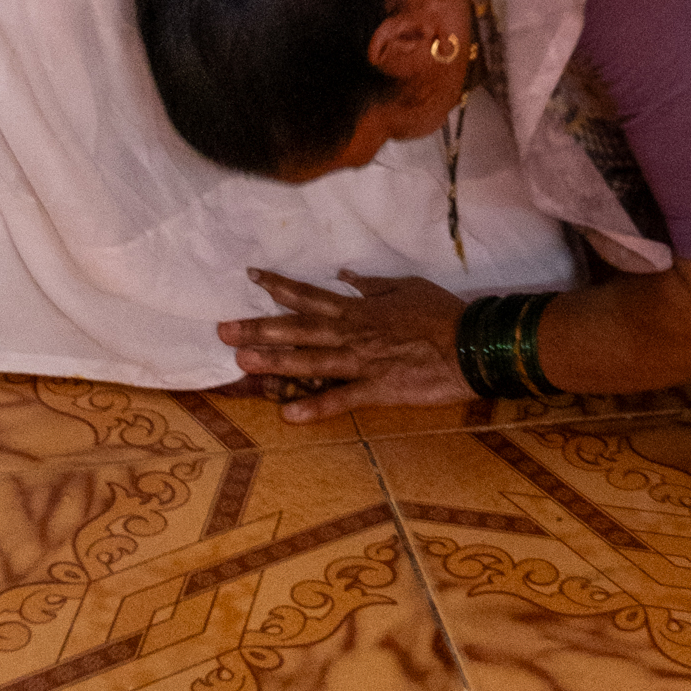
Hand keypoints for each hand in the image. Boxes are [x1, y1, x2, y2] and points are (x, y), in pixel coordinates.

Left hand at [221, 270, 465, 419]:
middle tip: (222, 328)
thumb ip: (372, 285)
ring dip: (274, 361)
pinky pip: (340, 399)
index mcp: (359, 308)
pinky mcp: (376, 389)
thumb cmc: (440, 313)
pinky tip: (287, 414)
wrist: (469, 343)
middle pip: (298, 329)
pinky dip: (314, 407)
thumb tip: (346, 275)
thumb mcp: (405, 287)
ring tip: (242, 361)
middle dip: (258, 328)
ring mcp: (362, 362)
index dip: (279, 287)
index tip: (251, 276)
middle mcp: (352, 333)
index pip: (309, 296)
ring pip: (310, 361)